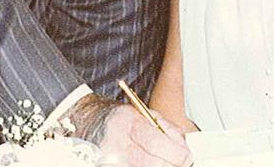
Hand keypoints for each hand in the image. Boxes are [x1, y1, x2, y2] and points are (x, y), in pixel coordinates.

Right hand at [68, 93, 192, 166]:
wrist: (87, 123)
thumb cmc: (116, 118)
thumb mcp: (141, 113)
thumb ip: (164, 127)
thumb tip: (183, 146)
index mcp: (126, 122)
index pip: (155, 142)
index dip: (175, 152)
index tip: (187, 156)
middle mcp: (116, 143)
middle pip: (151, 163)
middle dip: (170, 164)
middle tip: (180, 161)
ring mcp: (110, 161)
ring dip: (159, 166)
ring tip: (164, 160)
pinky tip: (150, 163)